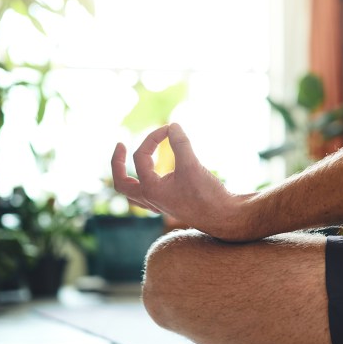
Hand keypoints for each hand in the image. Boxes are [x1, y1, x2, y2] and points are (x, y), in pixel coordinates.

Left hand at [111, 123, 246, 239]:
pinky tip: (153, 177)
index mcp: (150, 190)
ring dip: (128, 177)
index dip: (152, 138)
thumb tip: (172, 125)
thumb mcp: (191, 165)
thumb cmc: (207, 195)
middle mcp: (151, 200)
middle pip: (121, 184)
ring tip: (130, 164)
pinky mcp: (170, 206)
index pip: (140, 157)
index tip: (169, 128)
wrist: (224, 218)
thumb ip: (180, 144)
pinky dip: (145, 186)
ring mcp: (160, 206)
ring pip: (133, 194)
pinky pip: (147, 198)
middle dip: (117, 163)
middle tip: (120, 145)